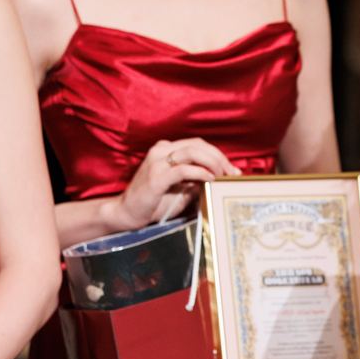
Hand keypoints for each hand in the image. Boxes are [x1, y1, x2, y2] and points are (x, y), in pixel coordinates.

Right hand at [115, 138, 239, 229]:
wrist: (126, 214)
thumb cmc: (153, 202)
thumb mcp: (180, 188)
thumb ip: (195, 179)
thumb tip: (219, 176)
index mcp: (166, 150)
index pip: (198, 144)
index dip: (218, 154)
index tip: (233, 169)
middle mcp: (161, 151)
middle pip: (198, 145)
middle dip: (219, 158)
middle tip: (232, 173)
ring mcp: (157, 162)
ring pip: (192, 152)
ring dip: (212, 163)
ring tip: (223, 175)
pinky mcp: (156, 177)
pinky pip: (182, 170)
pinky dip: (199, 172)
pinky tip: (210, 179)